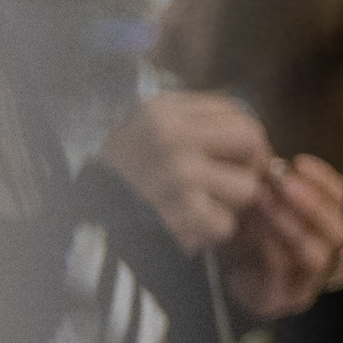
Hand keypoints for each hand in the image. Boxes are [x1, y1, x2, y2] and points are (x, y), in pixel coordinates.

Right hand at [99, 92, 272, 255]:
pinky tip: (190, 227)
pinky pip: (227, 224)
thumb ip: (191, 122)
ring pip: (246, 187)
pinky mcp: (186, 213)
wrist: (90, 221)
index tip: (243, 155)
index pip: (233, 109)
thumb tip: (249, 131)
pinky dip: (212, 232)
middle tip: (240, 180)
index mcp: (163, 110)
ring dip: (230, 204)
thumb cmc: (122, 177)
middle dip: (252, 164)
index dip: (247, 135)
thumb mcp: (144, 131)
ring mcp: (180, 174)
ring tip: (202, 206)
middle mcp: (172, 136)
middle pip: (249, 139)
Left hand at [221, 154, 342, 322]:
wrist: (209, 271)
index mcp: (324, 228)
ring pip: (317, 255)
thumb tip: (273, 162)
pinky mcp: (279, 301)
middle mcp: (325, 258)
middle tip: (283, 183)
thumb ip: (272, 186)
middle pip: (339, 231)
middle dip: (312, 204)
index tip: (298, 162)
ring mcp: (305, 285)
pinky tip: (255, 229)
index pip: (341, 201)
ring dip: (291, 224)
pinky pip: (283, 274)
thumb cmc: (237, 229)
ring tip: (262, 202)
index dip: (324, 181)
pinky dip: (271, 249)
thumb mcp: (256, 201)